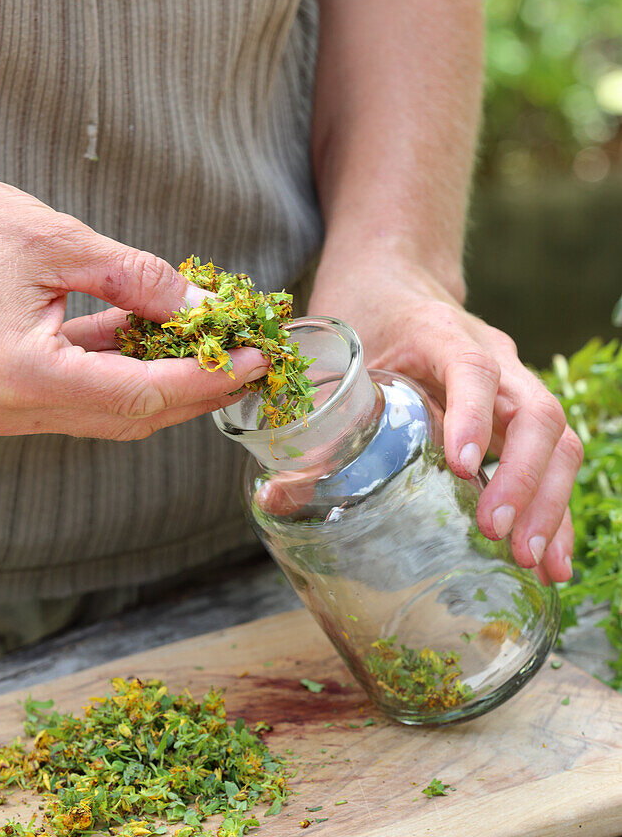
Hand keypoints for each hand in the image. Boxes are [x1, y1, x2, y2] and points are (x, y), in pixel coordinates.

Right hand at [0, 152, 266, 438]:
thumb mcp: (63, 242)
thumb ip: (141, 281)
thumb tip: (203, 311)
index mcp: (23, 376)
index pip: (142, 395)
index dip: (207, 378)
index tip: (255, 357)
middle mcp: (14, 409)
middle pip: (132, 416)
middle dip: (197, 389)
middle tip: (249, 358)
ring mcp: (8, 408)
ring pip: (112, 410)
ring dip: (166, 381)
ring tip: (217, 348)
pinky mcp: (9, 392)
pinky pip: (85, 390)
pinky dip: (127, 368)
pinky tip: (163, 338)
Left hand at [308, 260, 581, 583]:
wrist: (396, 275)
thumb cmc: (363, 310)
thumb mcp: (334, 353)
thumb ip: (314, 419)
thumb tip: (279, 500)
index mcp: (439, 332)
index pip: (473, 368)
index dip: (473, 416)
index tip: (462, 467)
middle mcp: (494, 355)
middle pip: (537, 411)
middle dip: (525, 478)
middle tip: (497, 531)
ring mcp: (514, 382)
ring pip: (558, 437)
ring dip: (549, 502)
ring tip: (532, 561)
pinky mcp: (518, 412)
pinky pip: (553, 458)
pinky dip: (554, 509)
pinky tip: (551, 560)